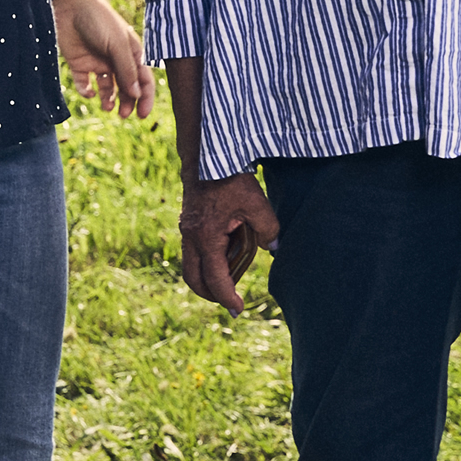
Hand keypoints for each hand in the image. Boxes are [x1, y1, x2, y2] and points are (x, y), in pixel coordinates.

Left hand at [53, 0, 154, 118]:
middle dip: (127, 102)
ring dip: (109, 100)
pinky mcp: (80, 64)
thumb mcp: (117, 44)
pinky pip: (85, 84)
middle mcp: (116, 59)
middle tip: (123, 115)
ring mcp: (98, 62)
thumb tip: (138, 94)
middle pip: (126, 87)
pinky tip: (89, 92)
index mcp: (131, 52)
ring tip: (107, 107)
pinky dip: (87, 91)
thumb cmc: (99, 19)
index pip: (143, 79)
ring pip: (108, 88)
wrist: (69, 5)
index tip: (143, 115)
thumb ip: (127, 69)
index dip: (145, 97)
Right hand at [179, 170, 280, 316]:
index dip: (228, 298)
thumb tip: (274, 248)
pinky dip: (206, 259)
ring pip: (190, 265)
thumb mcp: (256, 202)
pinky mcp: (188, 220)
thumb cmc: (231, 176)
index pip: (215, 279)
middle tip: (230, 300)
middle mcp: (191, 236)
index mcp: (206, 237)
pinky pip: (193, 250)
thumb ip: (268, 229)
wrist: (209, 152)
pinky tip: (226, 250)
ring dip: (208, 276)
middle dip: (211, 294)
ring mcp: (186, 228)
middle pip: (193, 279)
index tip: (238, 309)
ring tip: (230, 276)